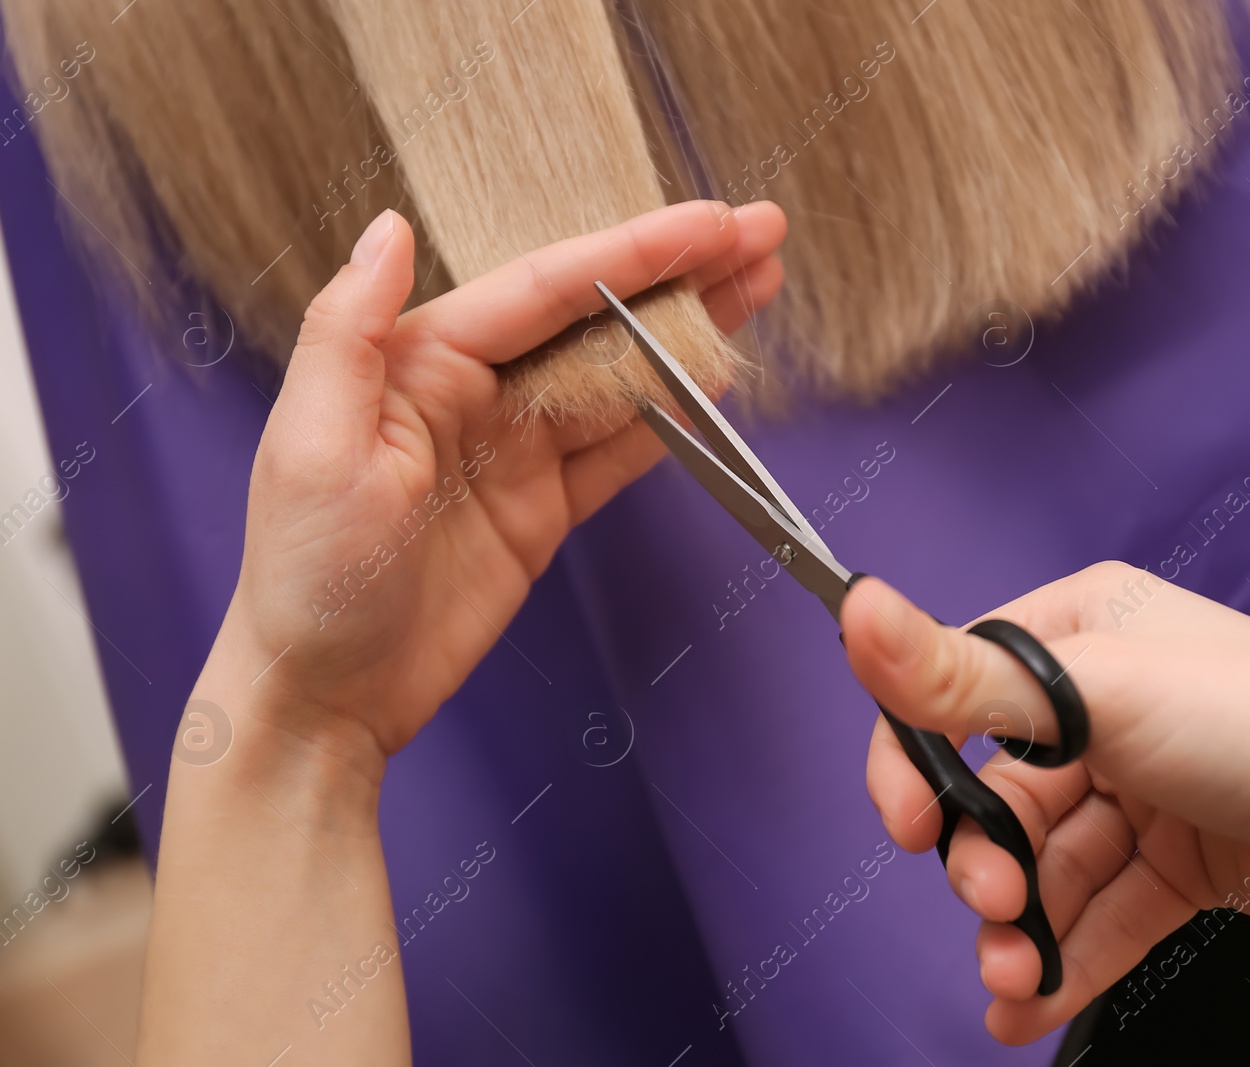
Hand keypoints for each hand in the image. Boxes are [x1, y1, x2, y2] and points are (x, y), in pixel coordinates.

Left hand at [208, 200, 784, 758]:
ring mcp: (515, 453)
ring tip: (760, 285)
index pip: (546, 289)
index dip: (636, 253)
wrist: (327, 698)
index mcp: (421, 360)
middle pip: (596, 319)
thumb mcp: (312, 445)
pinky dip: (671, 418)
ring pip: (620, 378)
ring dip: (689, 333)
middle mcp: (473, 393)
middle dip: (679, 274)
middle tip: (761, 233)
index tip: (712, 224)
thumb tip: (391, 226)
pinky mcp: (542, 510)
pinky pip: (618, 452)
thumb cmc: (305, 577)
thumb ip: (349, 329)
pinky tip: (716, 381)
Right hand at [840, 563, 1249, 1043]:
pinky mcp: (1177, 857)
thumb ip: (957, 673)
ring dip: (1019, 925)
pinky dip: (1064, 955)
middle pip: (1000, 791)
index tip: (905, 828)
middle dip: (982, 861)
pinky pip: (1099, 908)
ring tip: (1014, 977)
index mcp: (1080, 631)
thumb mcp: (1091, 695)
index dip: (918, 764)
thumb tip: (851, 607)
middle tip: (994, 908)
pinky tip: (1028, 1007)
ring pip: (1047, 862)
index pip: (956, 692)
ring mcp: (1144, 783)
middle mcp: (1107, 702)